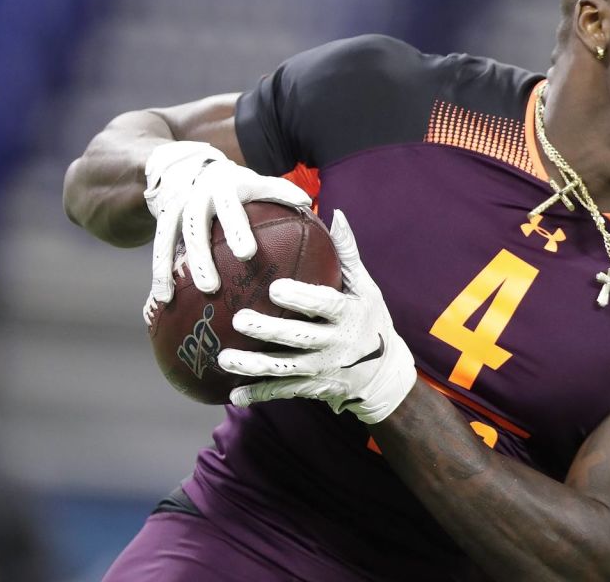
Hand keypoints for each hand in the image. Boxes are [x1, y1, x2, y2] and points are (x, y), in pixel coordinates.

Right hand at [142, 141, 310, 322]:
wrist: (188, 165)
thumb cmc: (235, 182)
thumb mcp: (256, 180)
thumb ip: (280, 191)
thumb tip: (306, 203)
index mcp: (225, 187)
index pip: (231, 208)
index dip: (237, 229)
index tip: (246, 254)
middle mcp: (196, 195)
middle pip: (196, 226)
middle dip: (201, 256)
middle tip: (211, 287)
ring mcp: (176, 207)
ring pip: (171, 237)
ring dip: (170, 267)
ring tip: (174, 297)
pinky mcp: (162, 219)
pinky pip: (158, 246)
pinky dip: (159, 272)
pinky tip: (161, 300)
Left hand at [218, 209, 417, 424]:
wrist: (384, 373)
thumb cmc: (370, 319)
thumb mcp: (366, 288)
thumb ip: (348, 254)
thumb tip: (336, 214)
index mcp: (348, 315)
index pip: (325, 305)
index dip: (302, 298)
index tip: (276, 288)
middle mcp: (336, 344)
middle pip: (299, 337)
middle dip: (269, 331)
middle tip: (240, 319)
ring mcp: (323, 369)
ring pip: (286, 368)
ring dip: (254, 366)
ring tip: (225, 359)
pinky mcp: (313, 387)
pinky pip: (284, 391)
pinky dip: (259, 394)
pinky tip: (234, 395)